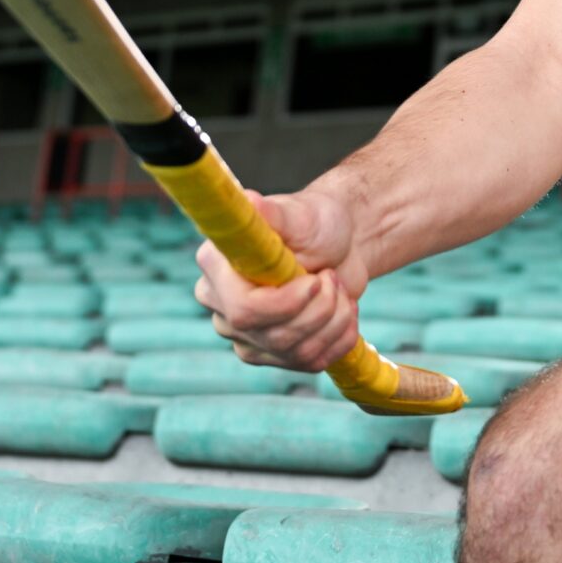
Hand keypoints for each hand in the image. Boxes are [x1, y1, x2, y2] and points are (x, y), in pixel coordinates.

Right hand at [192, 187, 368, 372]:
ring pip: (295, 352)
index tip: (316, 280)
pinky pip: (309, 362)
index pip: (244, 309)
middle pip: (271, 335)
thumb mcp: (301, 214)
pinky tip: (344, 311)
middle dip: (318, 310)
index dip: (286, 303)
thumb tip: (248, 200)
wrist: (339, 246)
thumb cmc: (316, 223)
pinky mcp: (271, 354)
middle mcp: (222, 304)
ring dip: (334, 320)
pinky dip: (340, 338)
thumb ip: (273, 213)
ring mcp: (245, 334)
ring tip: (340, 290)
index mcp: (217, 265)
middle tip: (333, 279)